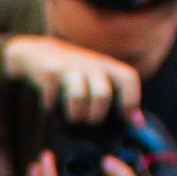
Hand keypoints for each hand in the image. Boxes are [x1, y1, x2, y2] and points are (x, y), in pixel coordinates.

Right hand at [3, 35, 139, 123]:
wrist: (38, 52)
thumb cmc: (73, 75)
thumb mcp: (96, 80)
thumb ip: (116, 98)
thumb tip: (138, 122)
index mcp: (106, 67)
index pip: (128, 78)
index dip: (131, 100)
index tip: (128, 120)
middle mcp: (91, 64)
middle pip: (102, 94)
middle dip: (96, 115)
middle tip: (90, 121)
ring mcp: (70, 66)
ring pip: (78, 97)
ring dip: (75, 115)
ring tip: (72, 117)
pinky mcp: (49, 71)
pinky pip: (53, 98)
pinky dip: (50, 107)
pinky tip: (49, 105)